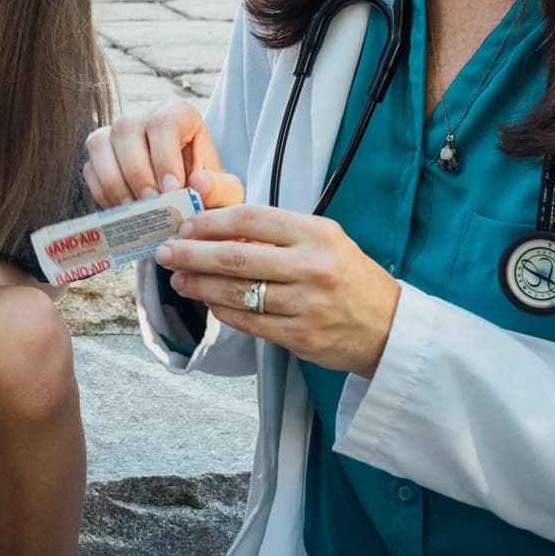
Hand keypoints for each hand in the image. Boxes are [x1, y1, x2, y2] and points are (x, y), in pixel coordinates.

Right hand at [84, 98, 244, 209]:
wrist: (187, 200)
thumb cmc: (206, 191)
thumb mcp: (225, 192)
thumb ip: (220, 189)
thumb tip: (198, 183)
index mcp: (178, 113)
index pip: (163, 122)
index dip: (164, 156)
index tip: (172, 190)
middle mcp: (143, 114)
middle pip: (126, 129)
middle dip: (137, 172)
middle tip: (151, 205)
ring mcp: (115, 132)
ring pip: (101, 144)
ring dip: (115, 182)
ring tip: (135, 211)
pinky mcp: (99, 154)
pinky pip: (90, 167)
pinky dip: (103, 192)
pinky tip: (122, 212)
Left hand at [154, 202, 397, 374]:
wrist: (389, 326)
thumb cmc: (349, 277)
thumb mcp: (324, 239)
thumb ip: (276, 231)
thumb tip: (217, 220)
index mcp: (317, 233)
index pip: (250, 219)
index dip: (210, 222)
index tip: (186, 225)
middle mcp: (312, 266)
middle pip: (235, 257)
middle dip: (191, 254)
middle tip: (165, 252)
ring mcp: (306, 304)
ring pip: (236, 292)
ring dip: (198, 285)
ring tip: (179, 278)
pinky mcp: (300, 336)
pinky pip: (247, 322)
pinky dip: (221, 310)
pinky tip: (206, 302)